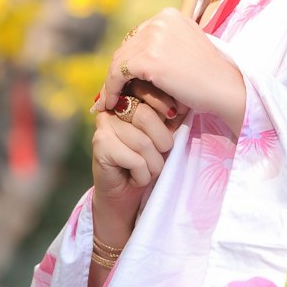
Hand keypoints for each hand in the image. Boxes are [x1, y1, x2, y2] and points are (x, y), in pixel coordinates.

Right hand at [91, 98, 176, 238]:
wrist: (124, 194)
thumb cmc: (146, 163)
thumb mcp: (161, 137)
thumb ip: (168, 118)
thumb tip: (185, 104)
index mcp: (127, 101)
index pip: (147, 91)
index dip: (165, 105)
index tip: (175, 117)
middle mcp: (112, 110)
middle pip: (146, 116)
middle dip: (162, 143)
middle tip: (159, 158)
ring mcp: (103, 127)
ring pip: (143, 143)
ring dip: (154, 165)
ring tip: (148, 171)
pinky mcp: (100, 146)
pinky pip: (135, 160)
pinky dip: (143, 175)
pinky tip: (135, 178)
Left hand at [95, 9, 245, 133]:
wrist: (226, 88)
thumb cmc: (209, 76)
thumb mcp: (185, 48)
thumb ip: (163, 45)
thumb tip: (136, 57)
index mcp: (169, 15)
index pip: (137, 37)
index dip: (128, 59)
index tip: (121, 78)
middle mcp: (159, 21)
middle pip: (126, 47)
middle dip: (117, 71)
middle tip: (109, 92)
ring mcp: (153, 38)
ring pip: (119, 61)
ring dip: (111, 83)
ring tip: (109, 101)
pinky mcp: (148, 59)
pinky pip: (117, 74)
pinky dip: (111, 89)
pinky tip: (111, 103)